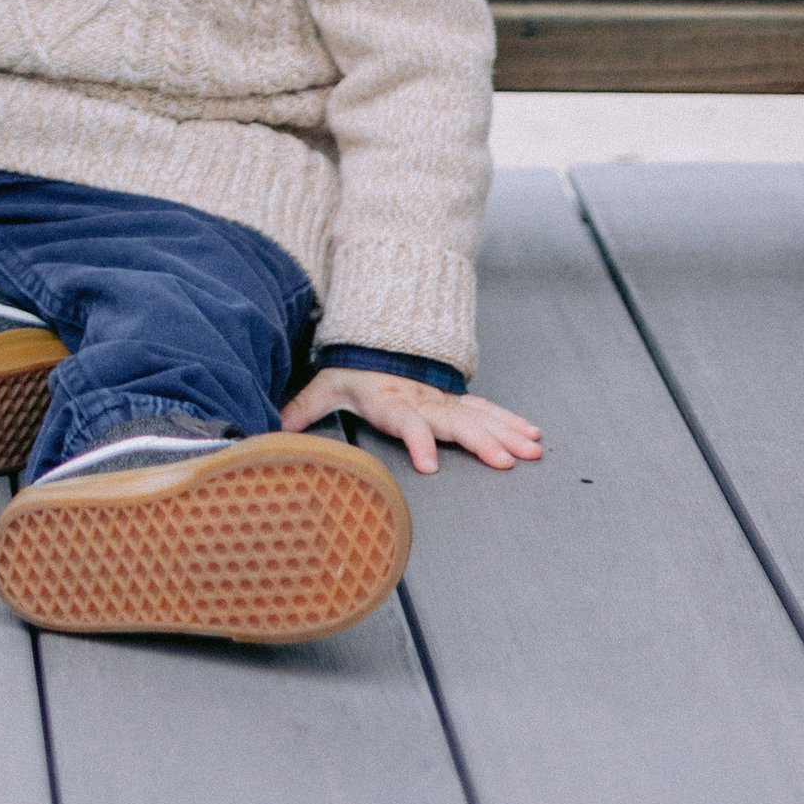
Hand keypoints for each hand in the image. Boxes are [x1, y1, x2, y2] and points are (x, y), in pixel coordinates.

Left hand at [281, 369, 542, 475]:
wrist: (375, 339)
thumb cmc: (352, 371)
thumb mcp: (325, 387)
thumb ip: (303, 409)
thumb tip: (271, 428)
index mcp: (392, 400)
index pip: (405, 421)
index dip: (417, 441)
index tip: (428, 464)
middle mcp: (423, 401)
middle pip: (454, 422)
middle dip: (482, 441)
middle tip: (506, 461)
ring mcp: (443, 400)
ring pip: (479, 416)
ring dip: (506, 433)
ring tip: (530, 450)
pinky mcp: (456, 401)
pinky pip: (488, 411)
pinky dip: (511, 422)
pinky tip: (532, 435)